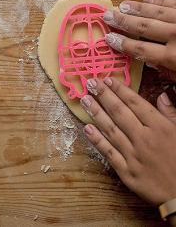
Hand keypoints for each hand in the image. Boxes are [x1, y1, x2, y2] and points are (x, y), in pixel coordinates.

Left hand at [80, 77, 175, 206]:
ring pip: (110, 129)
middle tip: (91, 83)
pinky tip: (86, 128)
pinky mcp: (126, 172)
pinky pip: (108, 152)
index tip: (107, 79)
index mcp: (161, 128)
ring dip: (96, 113)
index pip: (136, 103)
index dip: (120, 90)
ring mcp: (134, 156)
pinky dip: (97, 140)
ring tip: (84, 100)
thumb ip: (172, 114)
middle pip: (119, 112)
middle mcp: (145, 139)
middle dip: (104, 95)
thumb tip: (162, 95)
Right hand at [103, 0, 175, 79]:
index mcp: (173, 56)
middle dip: (123, 21)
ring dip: (138, 8)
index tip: (108, 38)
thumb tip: (153, 64)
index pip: (141, 49)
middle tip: (108, 15)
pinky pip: (173, 3)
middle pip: (144, 27)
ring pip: (156, 12)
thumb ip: (170, 73)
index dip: (123, 44)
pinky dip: (160, 0)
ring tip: (123, 5)